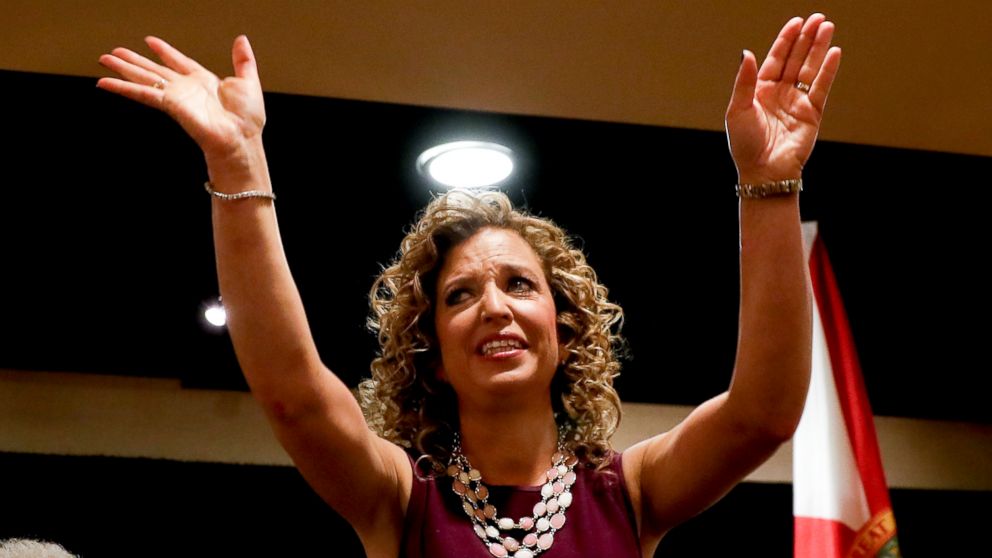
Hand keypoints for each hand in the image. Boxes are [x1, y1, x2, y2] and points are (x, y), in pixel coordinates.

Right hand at [97, 36, 264, 163]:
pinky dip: (124, 88)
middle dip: (134, 60)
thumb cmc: (248, 119)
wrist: (242, 138)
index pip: (179, 62)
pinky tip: (106, 82)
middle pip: (154, 70)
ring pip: (144, 78)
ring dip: (123, 69)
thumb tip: (241, 39)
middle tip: (114, 52)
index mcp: (204, 81)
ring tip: (104, 60)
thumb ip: (243, 60)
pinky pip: (143, 93)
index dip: (165, 51)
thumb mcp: (248, 81)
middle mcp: (186, 88)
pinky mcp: (169, 105)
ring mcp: (176, 97)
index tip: (150, 41)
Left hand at [726, 14, 841, 184]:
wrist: (763, 172)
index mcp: (760, 91)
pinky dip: (828, 70)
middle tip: (818, 18)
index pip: (776, 59)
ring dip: (818, 48)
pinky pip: (821, 87)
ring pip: (810, 69)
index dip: (786, 40)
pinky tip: (834, 52)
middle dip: (806, 38)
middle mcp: (780, 94)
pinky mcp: (812, 114)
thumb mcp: (738, 109)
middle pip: (796, 59)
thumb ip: (744, 80)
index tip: (796, 22)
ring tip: (827, 27)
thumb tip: (746, 52)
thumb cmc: (745, 145)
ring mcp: (797, 102)